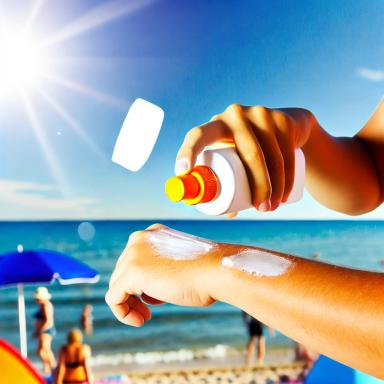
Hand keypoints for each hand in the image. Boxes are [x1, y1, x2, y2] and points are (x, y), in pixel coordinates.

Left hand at [106, 224, 223, 326]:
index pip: (134, 260)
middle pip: (122, 272)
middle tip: (148, 312)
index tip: (154, 300)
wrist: (216, 272)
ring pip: (116, 284)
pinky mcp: (132, 272)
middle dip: (134, 295)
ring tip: (144, 317)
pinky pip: (113, 298)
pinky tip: (140, 320)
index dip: (140, 284)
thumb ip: (160, 273)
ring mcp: (134, 253)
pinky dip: (122, 312)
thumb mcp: (179, 268)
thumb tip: (146, 294)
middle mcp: (140, 239)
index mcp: (153, 234)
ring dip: (129, 305)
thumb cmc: (205, 273)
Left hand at [175, 105, 314, 210]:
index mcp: (215, 126)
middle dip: (256, 187)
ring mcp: (259, 114)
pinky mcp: (281, 118)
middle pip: (247, 154)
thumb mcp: (235, 158)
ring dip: (273, 188)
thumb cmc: (250, 150)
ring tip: (270, 208)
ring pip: (270, 157)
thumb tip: (224, 212)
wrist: (285, 127)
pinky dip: (287, 179)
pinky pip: (286, 152)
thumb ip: (228, 180)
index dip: (188, 152)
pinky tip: (285, 196)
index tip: (182, 173)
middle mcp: (234, 115)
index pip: (197, 135)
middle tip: (260, 209)